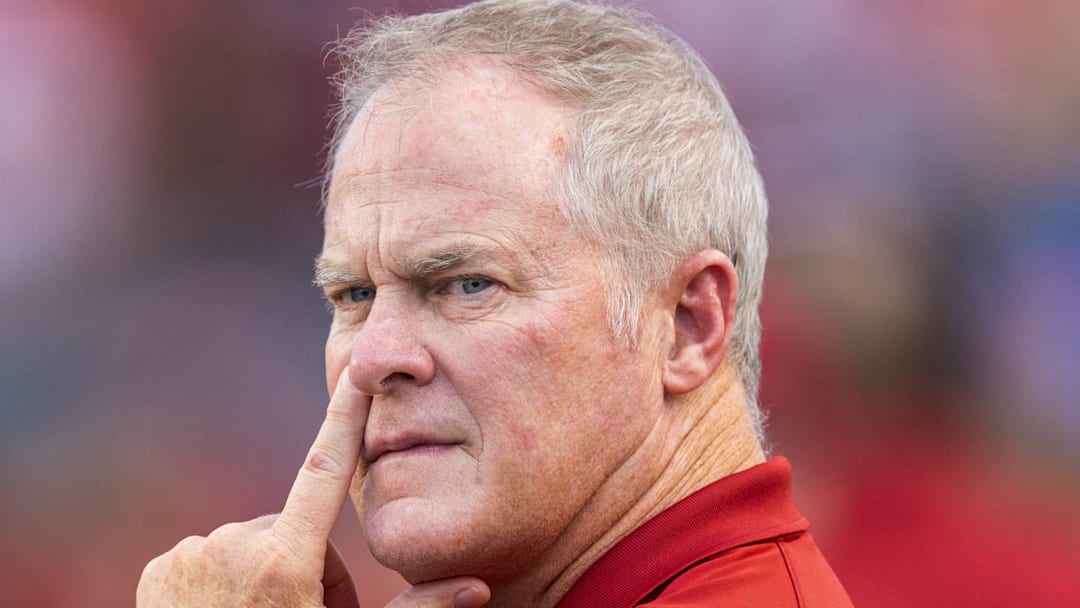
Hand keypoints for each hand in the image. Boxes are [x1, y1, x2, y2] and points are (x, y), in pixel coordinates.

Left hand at [136, 369, 490, 606]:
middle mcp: (235, 546)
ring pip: (251, 543)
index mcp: (285, 563)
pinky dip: (222, 581)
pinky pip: (209, 556)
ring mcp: (193, 555)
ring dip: (267, 574)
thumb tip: (480, 588)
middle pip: (293, 530)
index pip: (325, 470)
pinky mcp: (160, 569)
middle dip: (309, 563)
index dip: (344, 419)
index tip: (356, 377)